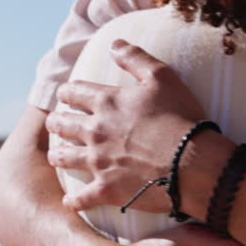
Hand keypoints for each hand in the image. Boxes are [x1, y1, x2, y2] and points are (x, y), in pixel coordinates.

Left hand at [46, 40, 209, 212]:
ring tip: (55, 155)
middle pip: (63, 124)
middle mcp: (95, 131)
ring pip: (64, 158)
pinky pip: (81, 198)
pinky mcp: (106, 189)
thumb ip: (135, 58)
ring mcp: (98, 162)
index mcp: (106, 102)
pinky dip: (74, 200)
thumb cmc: (180, 117)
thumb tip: (114, 43)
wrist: (191, 162)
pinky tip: (70, 202)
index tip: (65, 94)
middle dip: (56, 122)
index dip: (67, 92)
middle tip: (54, 123)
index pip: (74, 92)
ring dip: (58, 155)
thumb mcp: (162, 77)